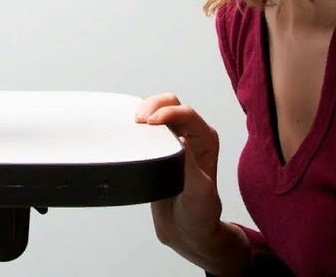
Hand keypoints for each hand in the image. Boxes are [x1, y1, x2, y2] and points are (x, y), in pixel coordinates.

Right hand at [138, 93, 249, 275]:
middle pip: (171, 103)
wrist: (187, 232)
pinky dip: (137, 122)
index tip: (150, 123)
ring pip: (158, 110)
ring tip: (134, 122)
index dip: (167, 113)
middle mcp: (191, 135)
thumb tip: (180, 138)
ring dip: (144, 110)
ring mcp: (173, 141)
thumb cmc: (199, 214)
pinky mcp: (158, 149)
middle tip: (139, 120)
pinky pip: (147, 126)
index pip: (186, 114)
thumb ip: (190, 165)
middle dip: (153, 105)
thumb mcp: (199, 191)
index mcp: (205, 140)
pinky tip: (130, 129)